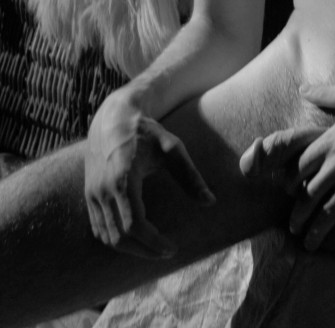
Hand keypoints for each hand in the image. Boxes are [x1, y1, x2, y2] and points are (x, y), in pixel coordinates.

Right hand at [85, 92, 214, 257]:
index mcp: (123, 179)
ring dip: (129, 249)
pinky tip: (135, 238)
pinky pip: (98, 227)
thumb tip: (211, 202)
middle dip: (143, 251)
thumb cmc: (145, 132)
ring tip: (152, 248)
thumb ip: (190, 176)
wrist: (113, 118)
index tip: (172, 248)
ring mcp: (92, 193)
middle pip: (119, 237)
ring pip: (106, 236)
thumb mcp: (171, 149)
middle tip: (166, 251)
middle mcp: (103, 190)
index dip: (153, 243)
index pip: (134, 225)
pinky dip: (115, 238)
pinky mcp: (88, 194)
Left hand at [240, 80, 334, 253]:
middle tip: (292, 226)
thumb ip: (323, 93)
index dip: (291, 181)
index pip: (300, 167)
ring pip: (331, 210)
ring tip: (308, 244)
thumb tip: (303, 87)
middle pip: (310, 193)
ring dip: (318, 229)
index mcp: (331, 141)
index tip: (288, 191)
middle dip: (298, 212)